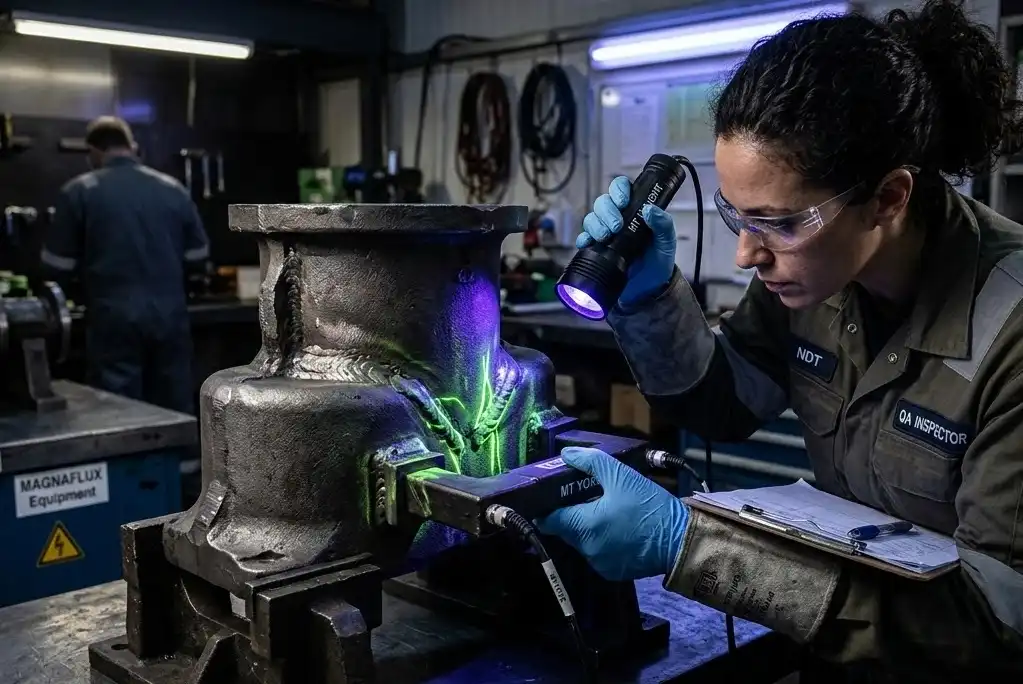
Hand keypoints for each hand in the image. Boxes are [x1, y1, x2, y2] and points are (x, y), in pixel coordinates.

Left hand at [535, 447, 688, 580]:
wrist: (682, 540)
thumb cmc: (650, 507)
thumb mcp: (622, 476)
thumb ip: (590, 462)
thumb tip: (567, 454)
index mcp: (584, 527)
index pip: (549, 519)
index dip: (547, 506)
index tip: (551, 496)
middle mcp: (587, 549)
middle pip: (565, 529)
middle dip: (572, 512)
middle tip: (587, 496)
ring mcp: (600, 564)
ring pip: (582, 541)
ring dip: (588, 527)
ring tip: (606, 510)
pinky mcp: (613, 572)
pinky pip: (597, 552)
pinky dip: (602, 540)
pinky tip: (618, 527)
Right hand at [577, 176, 676, 306]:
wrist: (648, 290)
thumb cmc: (658, 262)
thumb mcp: (667, 242)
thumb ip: (664, 224)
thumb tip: (650, 210)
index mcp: (635, 211)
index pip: (621, 189)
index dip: (619, 190)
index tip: (624, 201)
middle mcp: (618, 219)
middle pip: (603, 202)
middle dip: (607, 211)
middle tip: (617, 226)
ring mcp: (605, 234)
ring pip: (591, 218)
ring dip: (595, 225)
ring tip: (606, 237)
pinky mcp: (596, 249)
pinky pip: (583, 238)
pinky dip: (583, 239)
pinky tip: (588, 243)